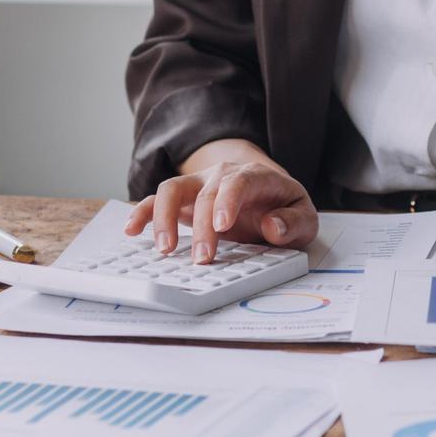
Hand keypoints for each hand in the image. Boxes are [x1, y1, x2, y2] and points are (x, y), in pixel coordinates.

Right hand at [122, 145, 316, 263]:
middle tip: (202, 260)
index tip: (221, 225)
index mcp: (255, 177)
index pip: (238, 182)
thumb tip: (274, 226)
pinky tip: (131, 230)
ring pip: (172, 190)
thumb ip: (294, 222)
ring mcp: (198, 185)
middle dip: (201, 228)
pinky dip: (141, 213)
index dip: (227, 201)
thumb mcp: (304, 217)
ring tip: (164, 249)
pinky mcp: (183, 199)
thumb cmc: (284, 207)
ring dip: (164, 218)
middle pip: (205, 193)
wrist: (266, 191)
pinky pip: (155, 200)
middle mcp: (222, 176)